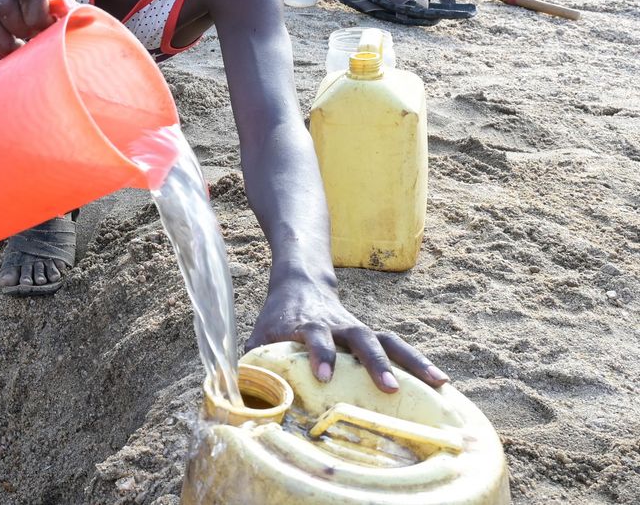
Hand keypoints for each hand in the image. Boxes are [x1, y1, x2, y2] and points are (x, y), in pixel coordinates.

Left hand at [248, 276, 448, 392]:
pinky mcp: (371, 334)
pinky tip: (441, 382)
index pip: (313, 337)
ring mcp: (357, 328)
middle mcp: (336, 325)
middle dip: (374, 362)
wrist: (299, 281)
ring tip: (438, 383)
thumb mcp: (257, 333)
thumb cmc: (277, 317)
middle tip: (387, 387)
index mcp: (305, 325)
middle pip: (359, 338)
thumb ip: (248, 362)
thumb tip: (235, 395)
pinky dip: (419, 363)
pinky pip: (398, 347)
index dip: (319, 354)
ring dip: (411, 362)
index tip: (324, 375)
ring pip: (387, 340)